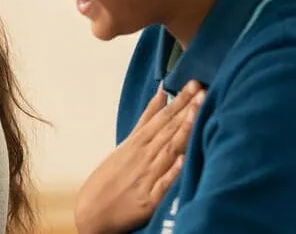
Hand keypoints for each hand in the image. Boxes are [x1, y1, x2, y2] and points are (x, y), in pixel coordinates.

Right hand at [75, 80, 205, 233]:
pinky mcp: (148, 201)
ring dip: (181, 133)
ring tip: (196, 114)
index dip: (179, 101)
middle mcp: (142, 157)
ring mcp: (146, 178)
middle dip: (186, 110)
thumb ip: (146, 120)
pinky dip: (171, 173)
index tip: (195, 84)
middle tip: (203, 90)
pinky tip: (182, 160)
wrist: (92, 212)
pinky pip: (162, 186)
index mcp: (137, 143)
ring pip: (167, 152)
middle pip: (167, 130)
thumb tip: (163, 94)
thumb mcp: (126, 145)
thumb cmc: (110, 178)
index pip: (162, 118)